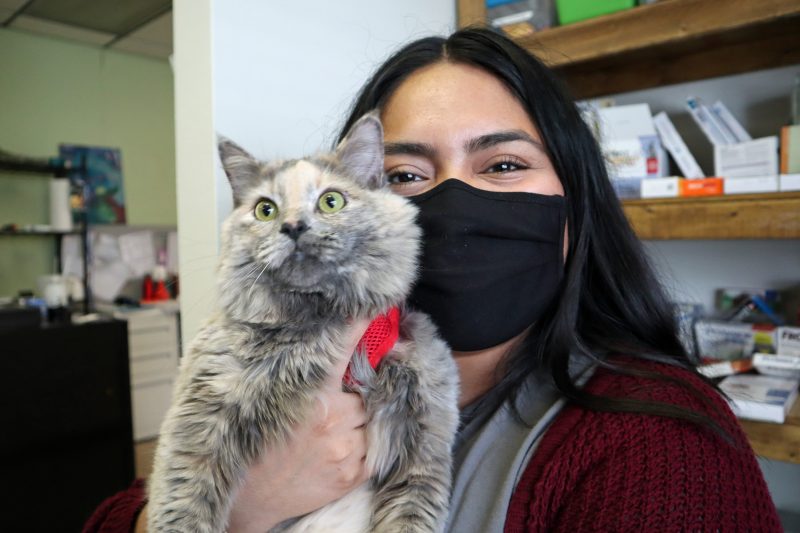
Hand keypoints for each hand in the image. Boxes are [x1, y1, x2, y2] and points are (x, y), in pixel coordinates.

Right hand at [226, 317, 371, 532]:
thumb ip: (295, 376)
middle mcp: (333, 421)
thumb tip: (315, 347)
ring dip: (355, 424)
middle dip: (351, 399)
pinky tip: (332, 452)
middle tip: (326, 411)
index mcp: (311, 397)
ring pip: (368, 420)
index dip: (359, 328)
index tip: (371, 310)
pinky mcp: (353, 473)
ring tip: (326, 435)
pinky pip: (370, 448)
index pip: (343, 351)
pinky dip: (358, 447)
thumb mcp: (267, 401)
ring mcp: (346, 449)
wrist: (247, 500)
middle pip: (362, 394)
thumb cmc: (253, 448)